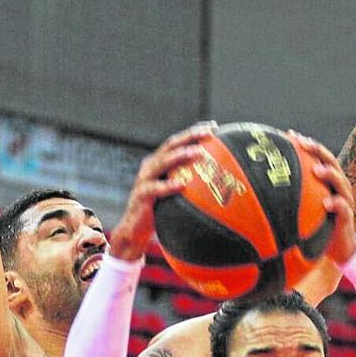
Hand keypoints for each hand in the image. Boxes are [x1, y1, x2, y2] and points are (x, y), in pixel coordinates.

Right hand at [109, 123, 215, 260]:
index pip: (178, 142)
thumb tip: (220, 185)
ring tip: (197, 152)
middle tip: (208, 132)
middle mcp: (151, 166)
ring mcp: (144, 180)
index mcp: (159, 162)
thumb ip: (190, 185)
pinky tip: (182, 185)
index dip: (194, 131)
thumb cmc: (160, 212)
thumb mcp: (175, 195)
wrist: (134, 231)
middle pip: (171, 145)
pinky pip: (155, 189)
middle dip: (190, 136)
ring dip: (180, 156)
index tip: (213, 126)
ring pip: (162, 162)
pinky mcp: (141, 196)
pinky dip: (168, 186)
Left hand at [289, 132, 355, 266]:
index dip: (306, 145)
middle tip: (304, 143)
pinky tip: (327, 203)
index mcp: (327, 182)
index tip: (290, 134)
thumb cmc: (317, 226)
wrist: (338, 249)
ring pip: (340, 182)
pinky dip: (337, 204)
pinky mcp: (347, 218)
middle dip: (318, 151)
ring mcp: (344, 201)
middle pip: (331, 162)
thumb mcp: (302, 209)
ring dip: (329, 174)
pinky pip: (344, 209)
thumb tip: (259, 189)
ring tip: (317, 170)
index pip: (318, 158)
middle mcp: (337, 187)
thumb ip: (289, 197)